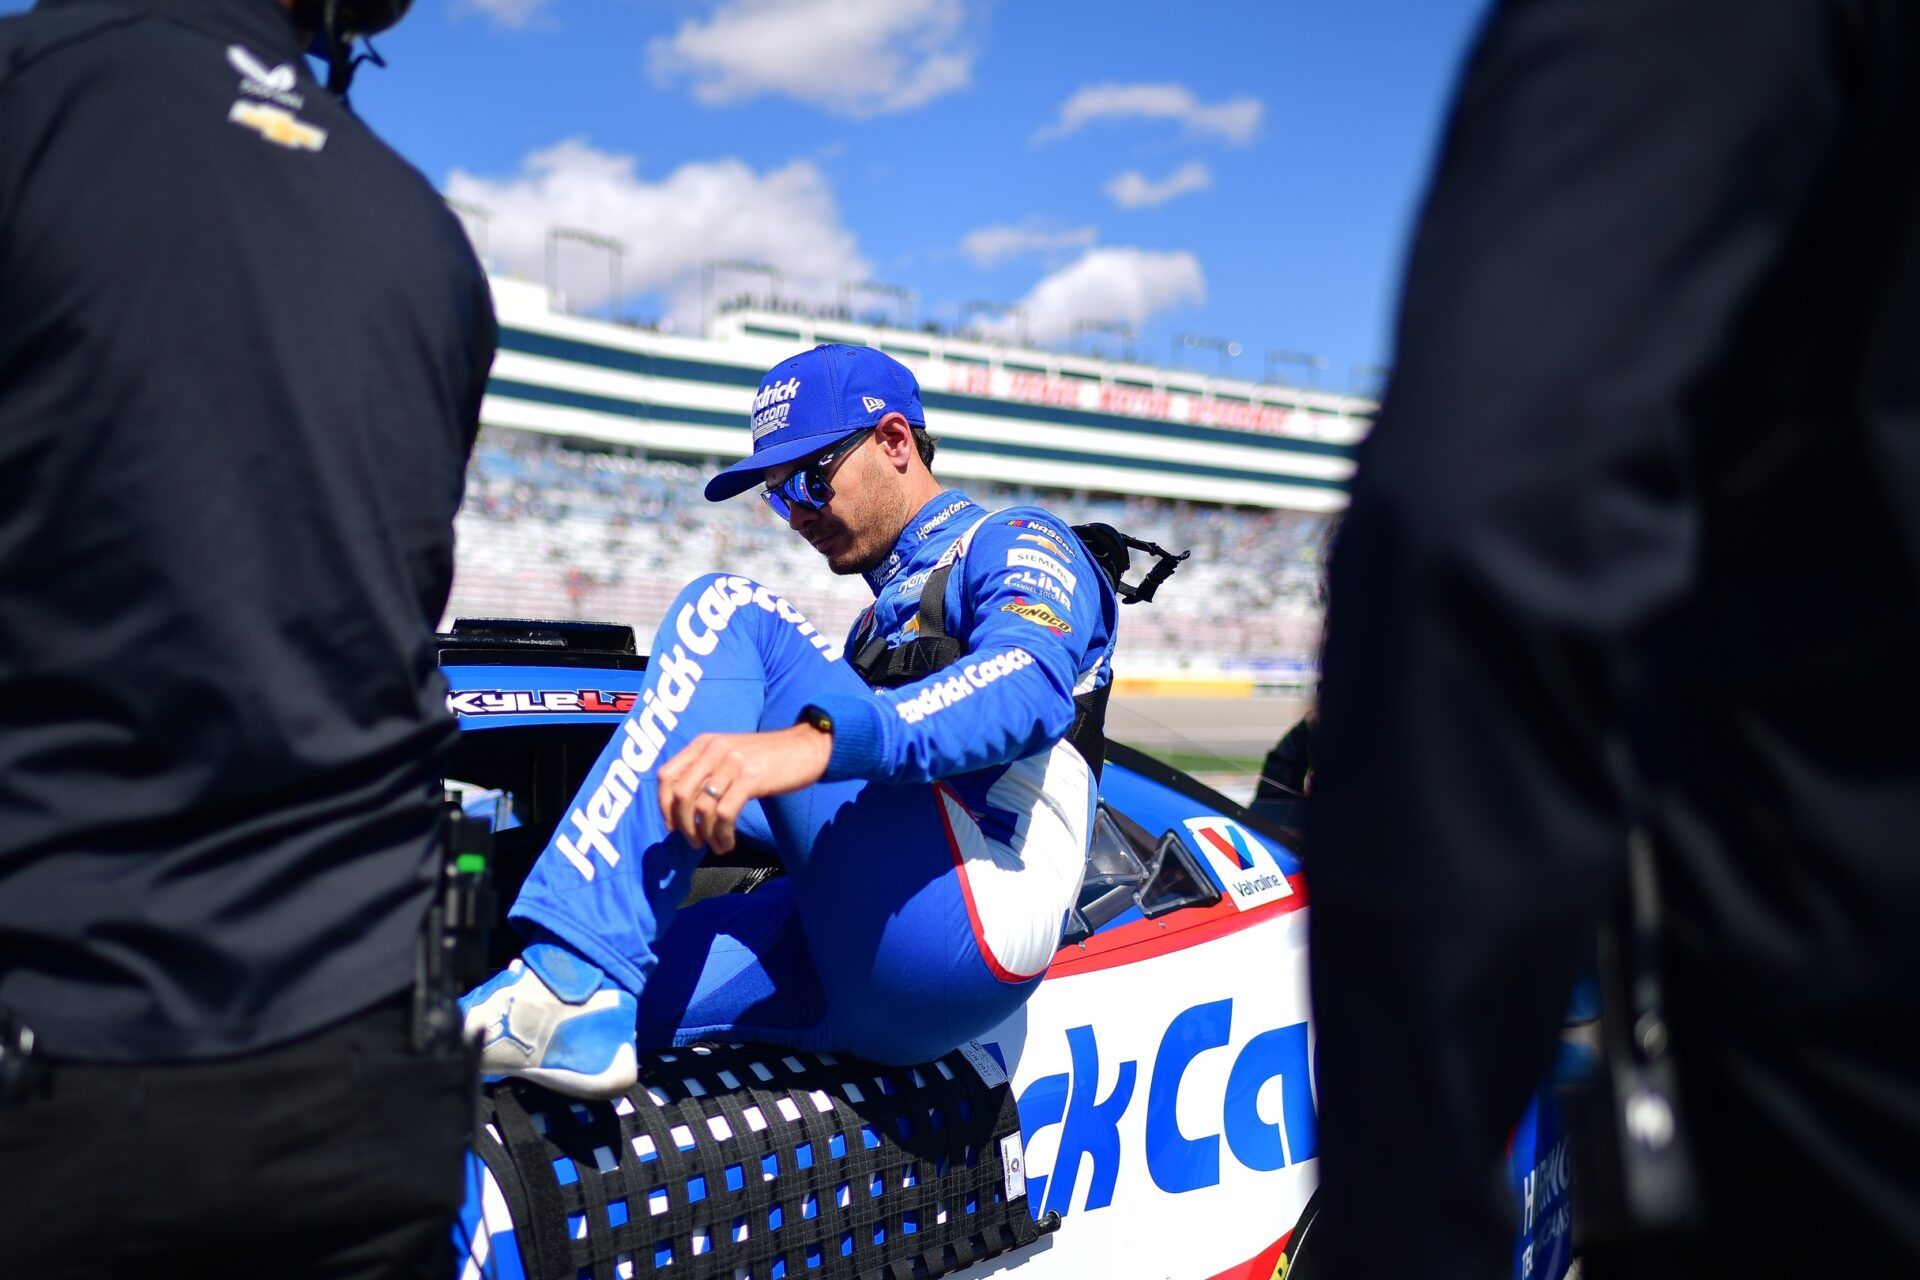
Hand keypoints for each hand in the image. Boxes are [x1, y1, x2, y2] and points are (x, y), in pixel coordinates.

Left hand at [655, 723, 832, 854]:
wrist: (807, 747)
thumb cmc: (768, 757)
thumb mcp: (731, 753)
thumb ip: (708, 770)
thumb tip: (685, 809)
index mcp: (704, 743)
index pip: (666, 775)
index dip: (663, 806)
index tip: (673, 827)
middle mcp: (714, 750)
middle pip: (680, 794)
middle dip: (683, 825)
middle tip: (694, 841)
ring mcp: (732, 763)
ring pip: (702, 807)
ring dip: (705, 834)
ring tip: (716, 845)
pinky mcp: (751, 778)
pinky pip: (725, 814)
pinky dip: (722, 834)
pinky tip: (728, 843)